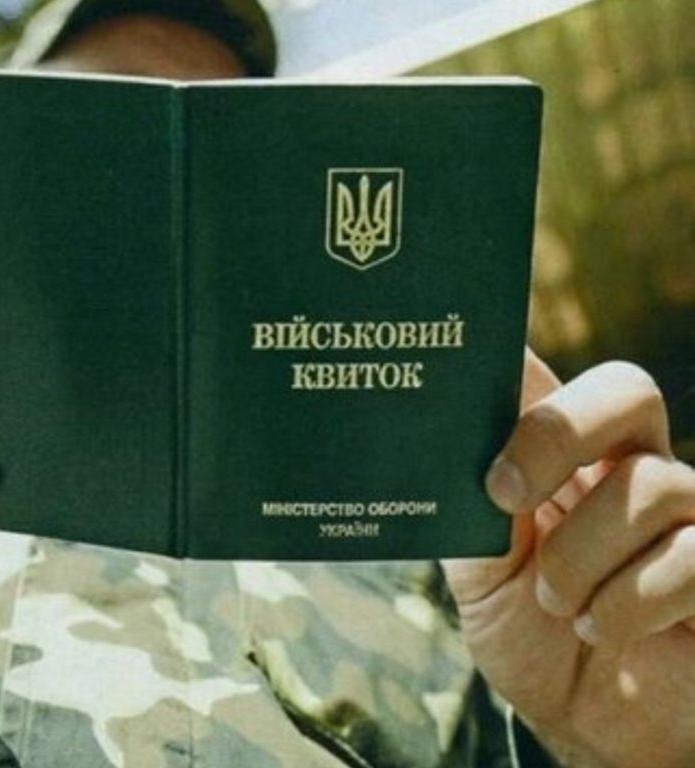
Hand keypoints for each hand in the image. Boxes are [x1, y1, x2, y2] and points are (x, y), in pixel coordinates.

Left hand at [443, 351, 694, 766]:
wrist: (587, 721)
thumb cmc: (531, 636)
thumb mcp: (478, 576)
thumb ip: (468, 511)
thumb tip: (446, 446)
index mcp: (559, 457)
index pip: (545, 377)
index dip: (515, 349)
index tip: (476, 345)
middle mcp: (627, 467)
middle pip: (627, 389)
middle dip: (558, 434)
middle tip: (505, 492)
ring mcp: (684, 514)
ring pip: (651, 484)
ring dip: (582, 557)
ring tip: (559, 603)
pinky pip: (691, 554)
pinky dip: (631, 601)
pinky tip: (603, 628)